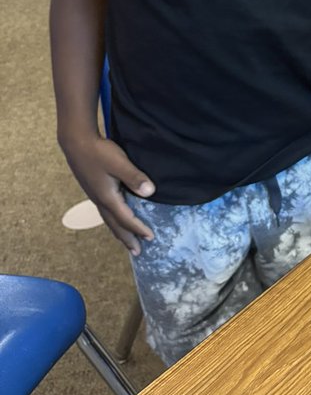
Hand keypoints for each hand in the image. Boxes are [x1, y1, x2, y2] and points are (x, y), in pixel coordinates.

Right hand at [60, 133, 154, 255]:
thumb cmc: (98, 151)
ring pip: (109, 220)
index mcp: (107, 198)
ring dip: (119, 231)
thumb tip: (150, 193)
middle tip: (137, 252)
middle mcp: (100, 200)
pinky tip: (116, 216)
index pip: (126, 219)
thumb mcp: (119, 163)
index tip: (151, 237)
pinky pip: (105, 211)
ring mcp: (95, 195)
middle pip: (115, 225)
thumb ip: (134, 177)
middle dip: (127, 239)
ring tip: (127, 240)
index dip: (139, 229)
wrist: (76, 142)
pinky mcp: (93, 189)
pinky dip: (113, 220)